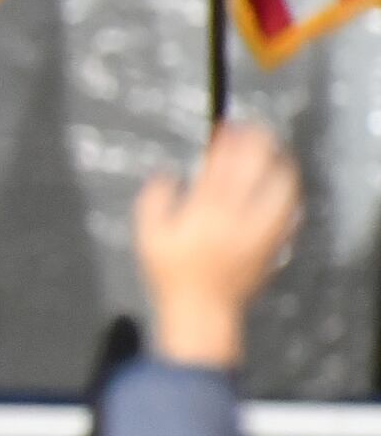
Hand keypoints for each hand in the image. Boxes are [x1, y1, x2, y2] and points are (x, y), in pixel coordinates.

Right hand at [135, 120, 300, 368]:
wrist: (202, 309)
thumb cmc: (172, 274)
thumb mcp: (148, 235)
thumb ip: (155, 199)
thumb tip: (168, 175)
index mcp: (204, 213)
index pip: (223, 166)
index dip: (229, 142)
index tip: (229, 127)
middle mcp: (236, 218)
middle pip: (256, 172)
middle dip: (258, 146)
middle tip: (256, 131)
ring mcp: (259, 231)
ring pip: (280, 190)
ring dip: (280, 166)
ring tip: (276, 154)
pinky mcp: (272, 244)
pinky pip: (288, 211)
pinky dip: (288, 192)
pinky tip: (284, 186)